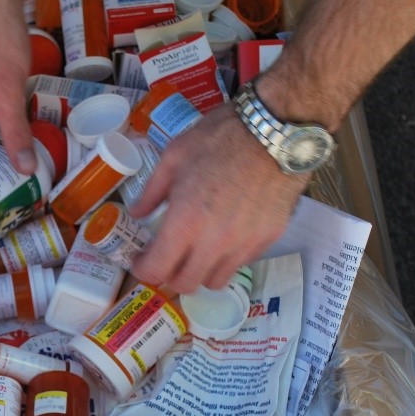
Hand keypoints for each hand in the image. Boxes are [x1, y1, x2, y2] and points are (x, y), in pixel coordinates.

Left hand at [129, 104, 311, 293]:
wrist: (276, 131)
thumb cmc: (221, 138)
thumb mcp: (174, 156)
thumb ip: (151, 192)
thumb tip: (138, 214)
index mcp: (185, 222)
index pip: (156, 270)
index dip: (142, 269)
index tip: (141, 259)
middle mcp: (214, 241)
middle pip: (185, 284)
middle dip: (169, 275)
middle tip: (166, 257)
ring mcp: (244, 243)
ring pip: (215, 280)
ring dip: (199, 271)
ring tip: (195, 251)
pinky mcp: (268, 239)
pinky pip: (241, 263)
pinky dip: (226, 259)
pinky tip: (223, 238)